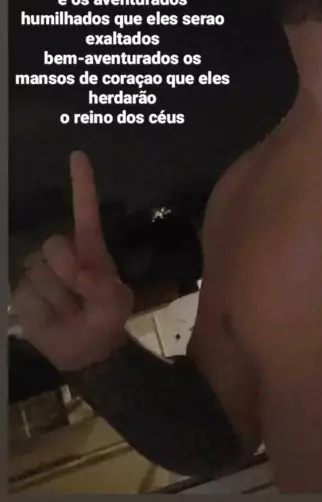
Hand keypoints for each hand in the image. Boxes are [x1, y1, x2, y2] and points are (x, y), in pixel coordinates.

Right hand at [11, 151, 133, 371]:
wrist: (86, 351)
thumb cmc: (105, 319)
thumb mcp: (116, 305)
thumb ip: (104, 289)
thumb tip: (80, 273)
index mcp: (89, 248)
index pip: (85, 210)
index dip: (81, 183)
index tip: (78, 155)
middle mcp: (62, 253)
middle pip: (54, 244)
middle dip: (68, 271)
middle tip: (82, 295)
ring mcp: (39, 271)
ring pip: (38, 272)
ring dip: (57, 298)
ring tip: (70, 310)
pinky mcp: (22, 293)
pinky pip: (25, 295)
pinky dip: (41, 312)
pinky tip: (53, 318)